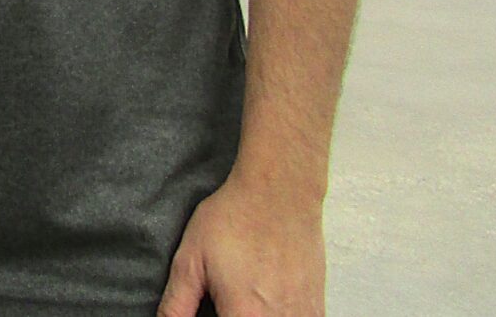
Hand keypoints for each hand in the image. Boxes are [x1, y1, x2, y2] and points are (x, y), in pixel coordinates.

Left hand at [157, 176, 325, 316]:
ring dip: (253, 314)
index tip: (210, 310)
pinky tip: (265, 300)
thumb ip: (177, 305)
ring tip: (245, 295)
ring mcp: (303, 315)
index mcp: (244, 315)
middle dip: (229, 315)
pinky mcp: (317, 308)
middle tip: (223, 298)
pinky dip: (278, 315)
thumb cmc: (235, 219)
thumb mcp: (190, 260)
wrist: (279, 192)